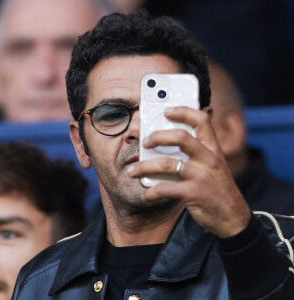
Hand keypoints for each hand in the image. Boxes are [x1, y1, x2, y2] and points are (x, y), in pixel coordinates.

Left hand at [128, 106, 250, 237]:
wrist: (233, 217)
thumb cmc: (219, 189)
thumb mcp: (216, 165)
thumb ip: (201, 151)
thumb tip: (178, 138)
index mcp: (213, 149)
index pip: (202, 120)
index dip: (183, 112)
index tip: (166, 111)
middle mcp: (209, 159)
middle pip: (180, 137)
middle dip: (157, 137)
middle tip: (145, 142)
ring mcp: (201, 176)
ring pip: (167, 164)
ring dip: (144, 166)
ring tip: (132, 170)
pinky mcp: (194, 193)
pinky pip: (165, 189)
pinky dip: (151, 192)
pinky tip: (147, 194)